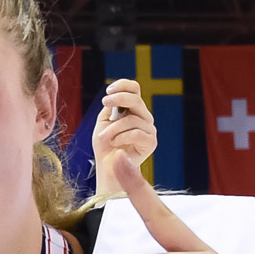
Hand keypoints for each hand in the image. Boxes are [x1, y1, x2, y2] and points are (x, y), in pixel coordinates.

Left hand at [91, 78, 155, 198]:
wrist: (108, 168)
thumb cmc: (105, 146)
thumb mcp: (103, 122)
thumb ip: (110, 108)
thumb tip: (114, 95)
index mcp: (133, 110)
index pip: (134, 90)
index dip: (123, 86)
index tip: (108, 91)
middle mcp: (143, 117)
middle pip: (136, 99)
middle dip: (118, 98)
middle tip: (105, 103)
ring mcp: (149, 129)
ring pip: (132, 119)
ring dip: (113, 128)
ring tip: (103, 137)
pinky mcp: (151, 142)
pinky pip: (137, 133)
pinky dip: (121, 137)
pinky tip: (114, 143)